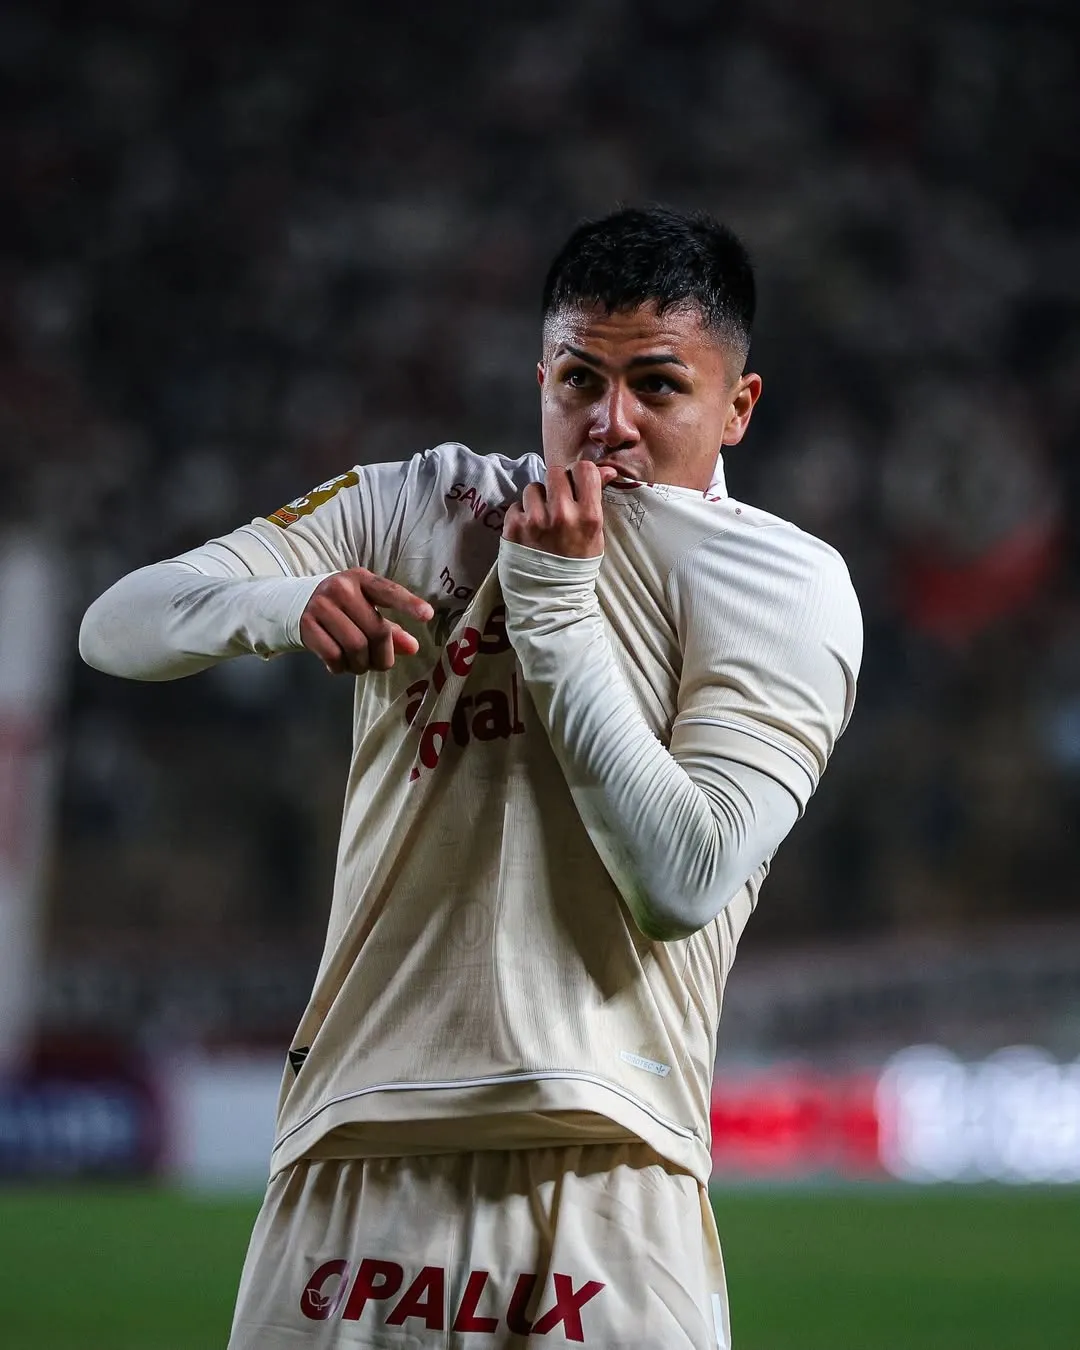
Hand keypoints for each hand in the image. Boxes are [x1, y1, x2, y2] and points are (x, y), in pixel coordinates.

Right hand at [300, 568, 432, 674]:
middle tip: (382, 664)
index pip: (389, 591)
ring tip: (360, 664)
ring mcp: (322, 605)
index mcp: (361, 579)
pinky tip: (342, 664)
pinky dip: (342, 667)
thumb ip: (391, 628)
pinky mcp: (307, 625)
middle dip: (383, 656)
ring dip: (362, 665)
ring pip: (356, 648)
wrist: (294, 603)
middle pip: (376, 632)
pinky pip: (334, 656)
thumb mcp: (366, 609)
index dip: (409, 603)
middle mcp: (341, 588)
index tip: (427, 615)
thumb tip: (412, 647)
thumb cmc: (341, 608)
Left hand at [502, 462, 619, 558]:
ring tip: (540, 520)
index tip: (574, 484)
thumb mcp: (595, 533)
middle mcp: (562, 514)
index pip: (584, 469)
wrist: (553, 596)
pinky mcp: (514, 527)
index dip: (578, 473)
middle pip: (554, 473)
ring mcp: (536, 520)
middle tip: (555, 501)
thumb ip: (596, 499)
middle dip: (555, 484)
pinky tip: (527, 531)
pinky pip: (516, 505)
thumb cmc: (577, 564)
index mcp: (588, 516)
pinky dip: (521, 515)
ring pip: (532, 488)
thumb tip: (607, 470)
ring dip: (536, 500)